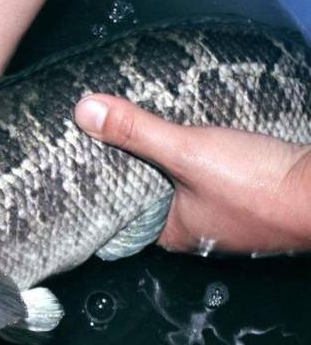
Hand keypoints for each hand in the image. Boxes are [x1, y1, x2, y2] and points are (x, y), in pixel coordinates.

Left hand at [74, 94, 310, 253]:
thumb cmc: (259, 186)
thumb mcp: (185, 152)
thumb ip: (137, 132)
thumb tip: (86, 112)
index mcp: (173, 232)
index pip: (125, 216)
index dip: (106, 190)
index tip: (89, 167)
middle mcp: (197, 229)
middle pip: (153, 197)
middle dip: (136, 169)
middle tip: (112, 141)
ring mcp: (226, 214)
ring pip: (184, 185)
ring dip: (169, 161)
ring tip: (146, 133)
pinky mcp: (250, 194)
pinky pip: (213, 176)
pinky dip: (201, 158)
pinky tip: (198, 138)